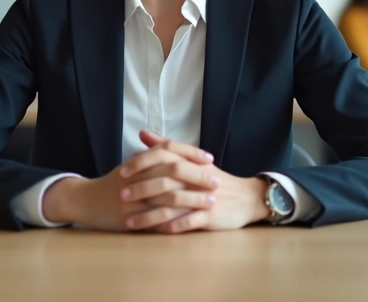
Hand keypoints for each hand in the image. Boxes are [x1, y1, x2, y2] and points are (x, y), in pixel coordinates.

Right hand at [42, 135, 217, 231]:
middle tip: (217, 181)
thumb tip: (175, 148)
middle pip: (172, 172)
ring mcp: (133, 198)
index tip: (209, 158)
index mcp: (139, 161)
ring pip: (167, 197)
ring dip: (192, 199)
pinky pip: (156, 220)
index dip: (191, 153)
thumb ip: (152, 155)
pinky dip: (175, 221)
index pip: (169, 151)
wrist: (85, 200)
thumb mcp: (131, 165)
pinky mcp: (130, 217)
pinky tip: (191, 223)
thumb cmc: (113, 183)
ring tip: (210, 201)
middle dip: (197, 176)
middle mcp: (137, 176)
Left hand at [124, 131, 269, 233]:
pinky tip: (154, 233)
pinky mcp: (210, 216)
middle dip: (141, 189)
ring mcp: (203, 198)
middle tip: (121, 196)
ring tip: (130, 222)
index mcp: (190, 162)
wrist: (246, 198)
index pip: (163, 156)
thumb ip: (166, 147)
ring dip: (149, 215)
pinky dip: (170, 228)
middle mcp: (195, 178)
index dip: (141, 163)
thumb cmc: (214, 179)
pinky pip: (187, 223)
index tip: (121, 172)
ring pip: (172, 206)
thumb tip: (143, 133)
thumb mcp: (192, 161)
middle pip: (165, 180)